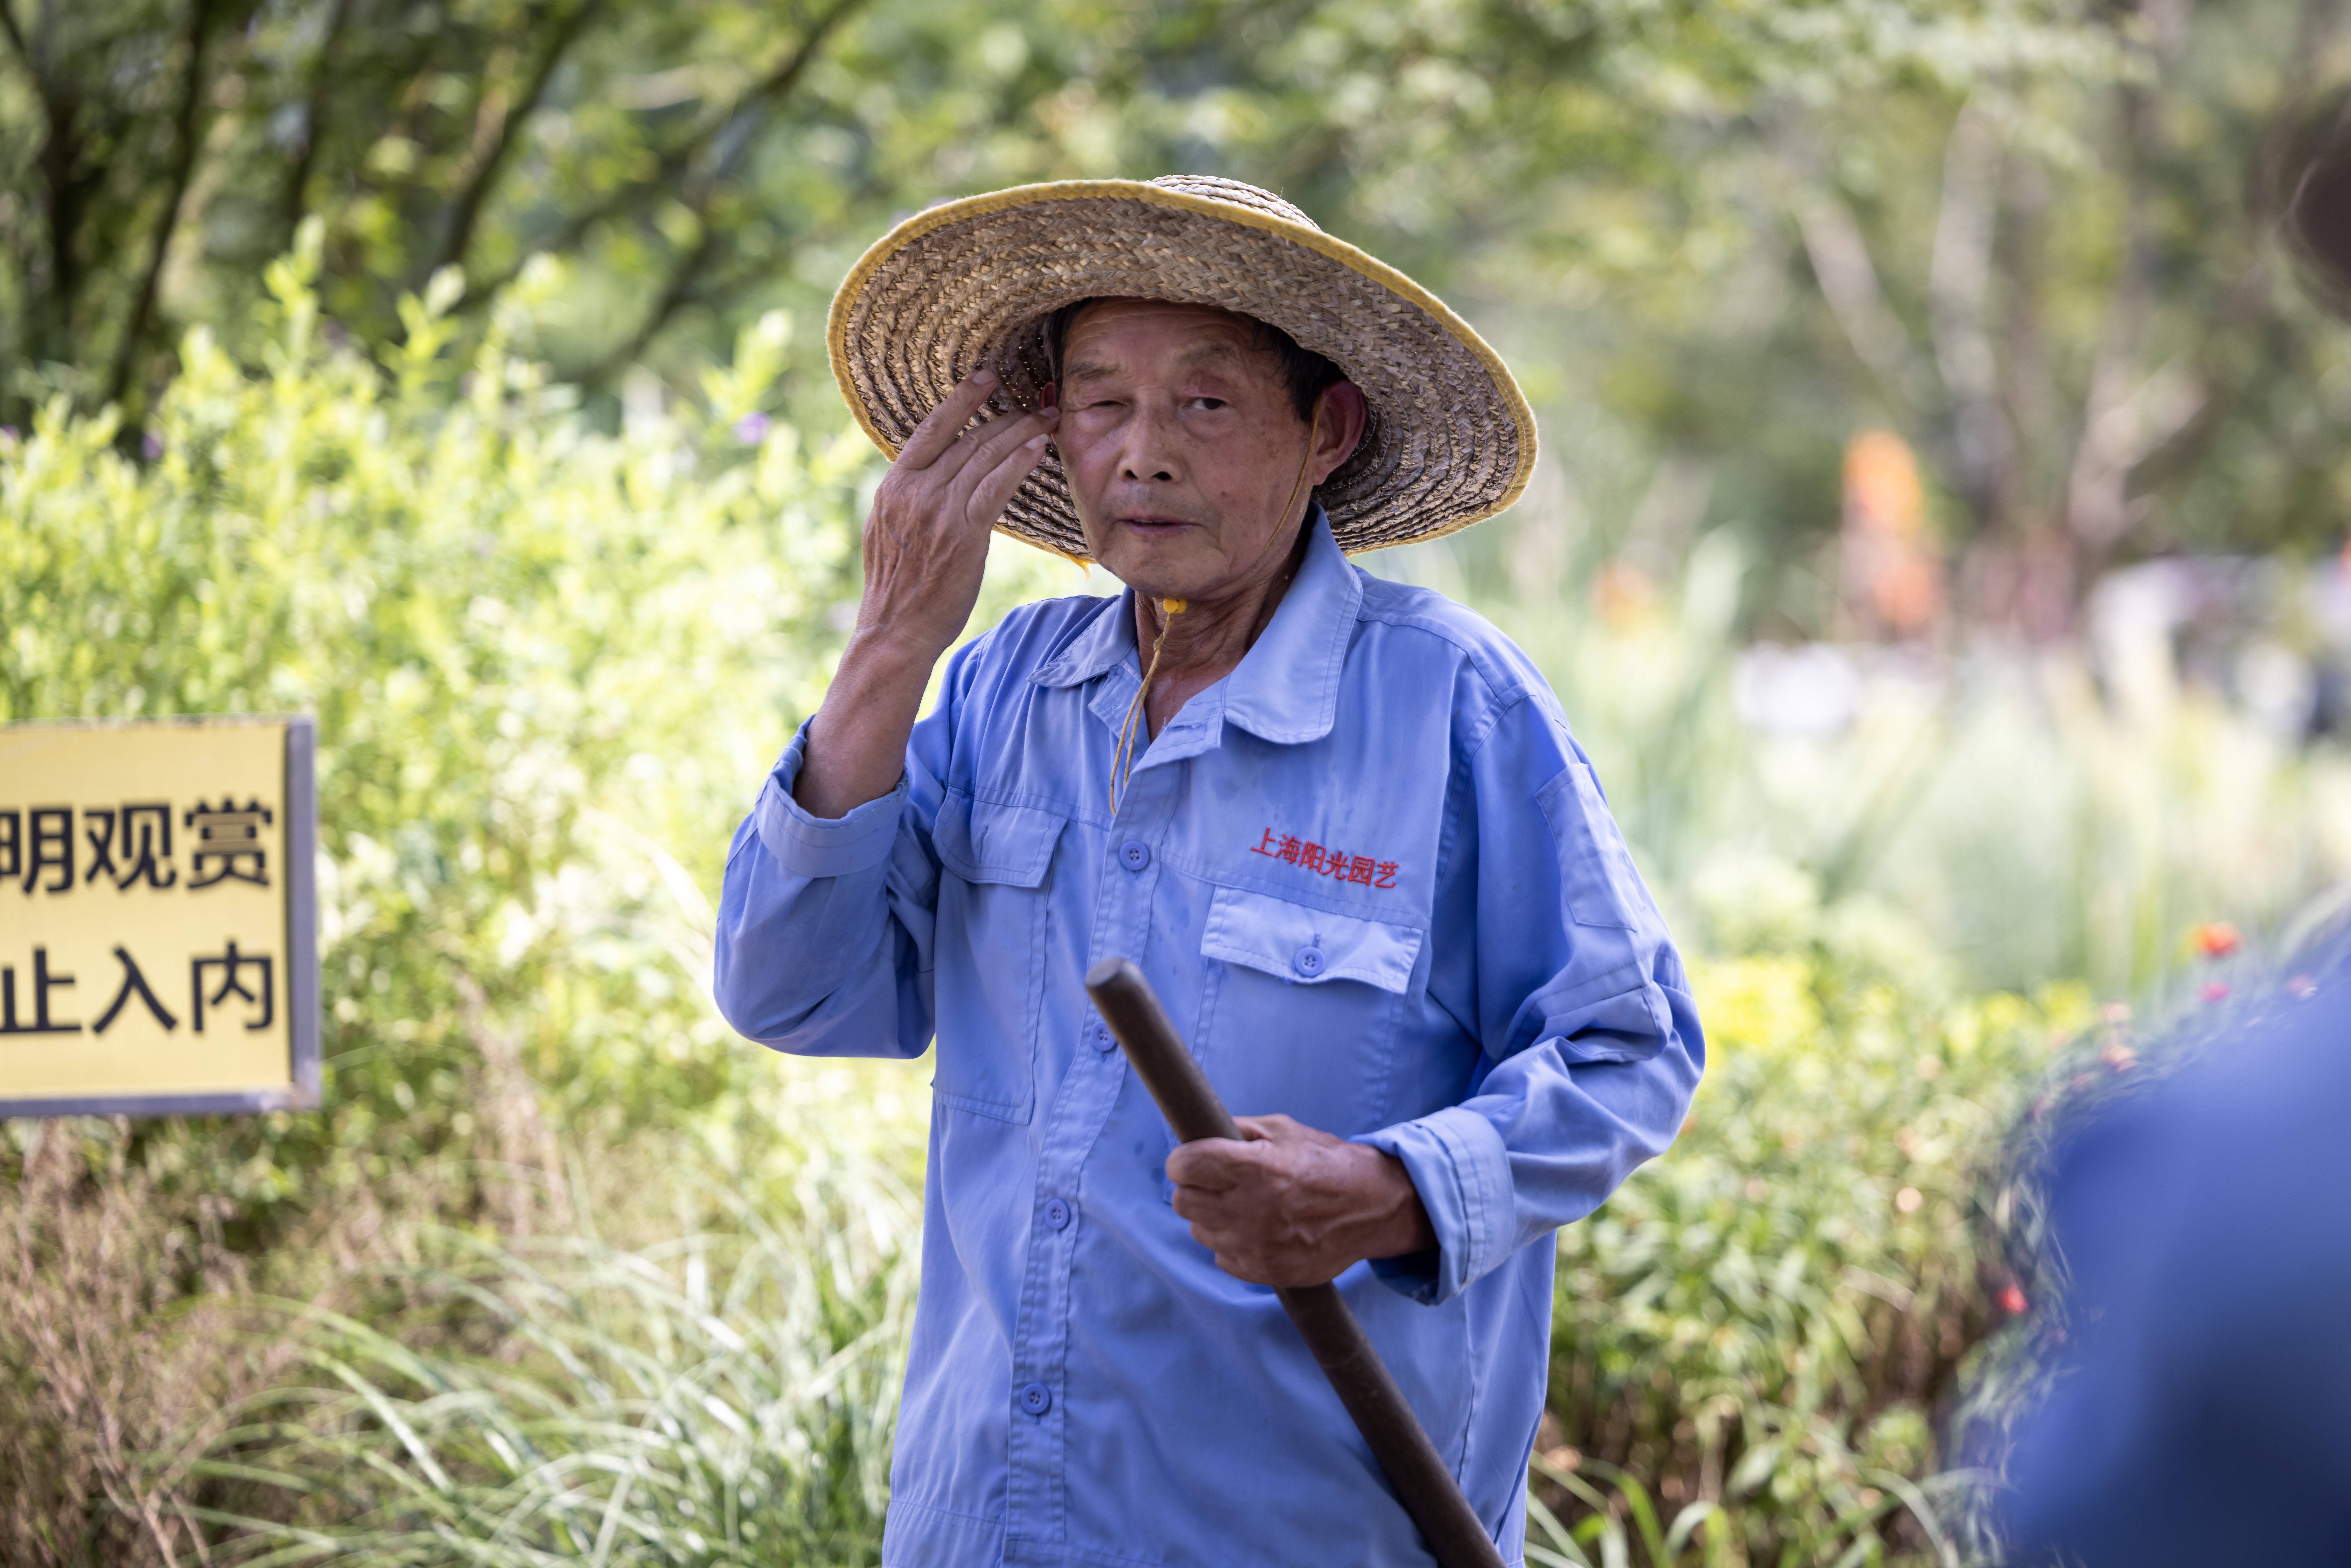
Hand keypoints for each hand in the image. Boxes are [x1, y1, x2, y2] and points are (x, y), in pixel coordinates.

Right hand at [792, 370, 1056, 818]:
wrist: (896, 630)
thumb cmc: (900, 588)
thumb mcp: (891, 531)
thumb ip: (911, 498)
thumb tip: (935, 476)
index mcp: (894, 486)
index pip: (931, 429)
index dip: (962, 399)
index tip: (987, 377)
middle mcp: (913, 490)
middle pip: (967, 438)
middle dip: (1007, 415)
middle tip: (1039, 403)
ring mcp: (937, 510)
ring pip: (985, 456)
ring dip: (1022, 434)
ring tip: (1048, 421)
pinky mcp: (962, 532)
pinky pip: (995, 486)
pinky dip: (1018, 463)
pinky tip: (1038, 450)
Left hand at [1167, 1114, 1435, 1287]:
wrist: (1370, 1207)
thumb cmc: (1325, 1162)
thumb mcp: (1283, 1130)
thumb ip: (1238, 1131)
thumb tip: (1197, 1133)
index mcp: (1256, 1167)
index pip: (1185, 1166)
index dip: (1182, 1160)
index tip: (1188, 1159)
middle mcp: (1252, 1209)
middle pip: (1183, 1201)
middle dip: (1193, 1187)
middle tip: (1213, 1181)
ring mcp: (1257, 1245)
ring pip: (1200, 1230)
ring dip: (1212, 1216)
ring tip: (1242, 1205)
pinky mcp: (1265, 1271)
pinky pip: (1222, 1257)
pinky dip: (1231, 1243)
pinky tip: (1255, 1228)